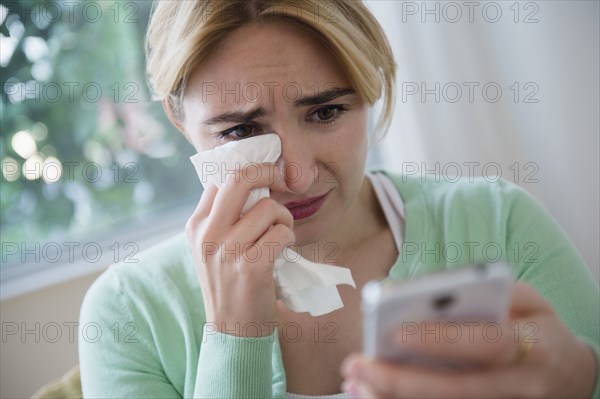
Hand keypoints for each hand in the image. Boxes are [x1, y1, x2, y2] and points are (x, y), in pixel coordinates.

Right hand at [186, 163, 293, 336]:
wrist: (233, 331)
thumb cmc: (231, 283)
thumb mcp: (214, 247)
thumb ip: (226, 216)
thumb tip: (253, 177)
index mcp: (196, 225)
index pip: (220, 177)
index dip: (248, 170)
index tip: (266, 177)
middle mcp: (207, 235)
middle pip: (239, 178)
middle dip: (268, 172)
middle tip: (281, 181)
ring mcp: (226, 252)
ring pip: (269, 208)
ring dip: (284, 218)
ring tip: (280, 235)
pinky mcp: (250, 268)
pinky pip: (281, 233)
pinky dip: (289, 239)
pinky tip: (283, 251)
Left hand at [341, 283, 596, 397]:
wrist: (571, 375)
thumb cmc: (540, 328)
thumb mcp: (530, 301)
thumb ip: (489, 293)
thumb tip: (433, 294)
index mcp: (533, 346)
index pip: (486, 343)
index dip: (443, 340)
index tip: (398, 332)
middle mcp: (521, 386)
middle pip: (456, 388)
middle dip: (400, 380)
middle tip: (355, 365)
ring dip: (394, 398)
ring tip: (354, 382)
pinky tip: (373, 395)